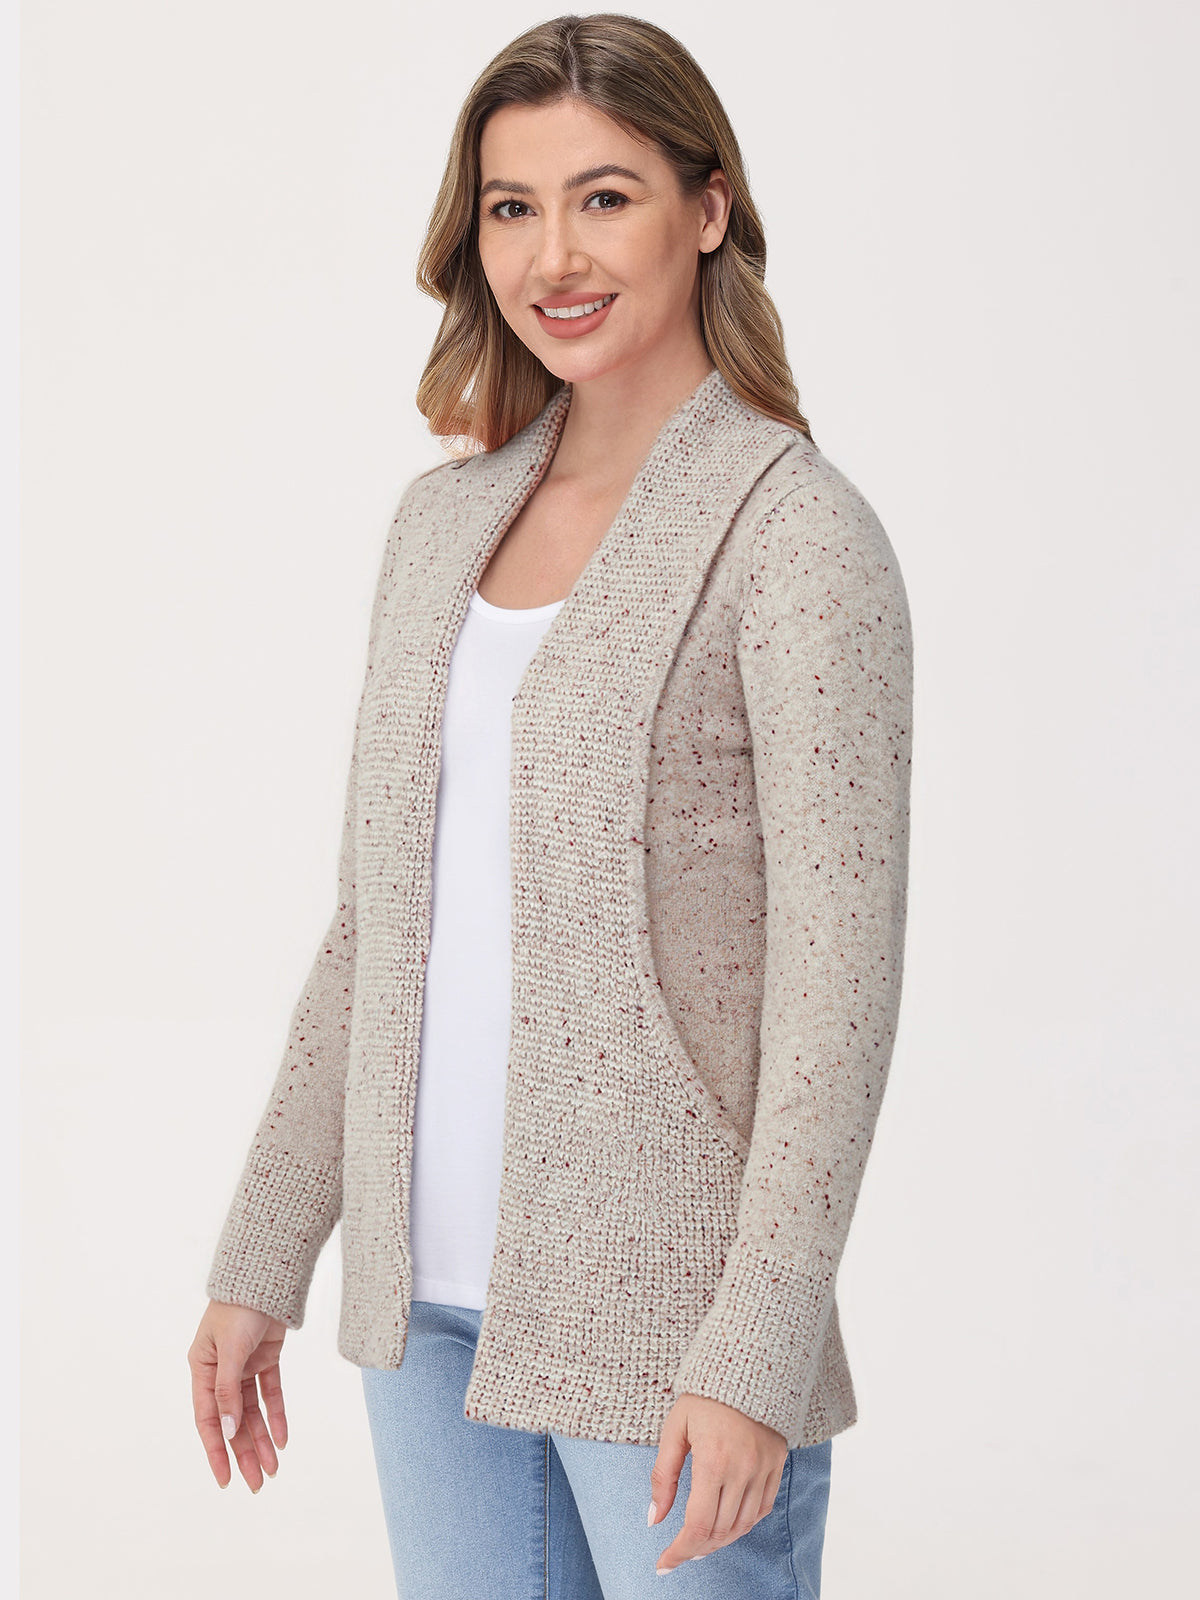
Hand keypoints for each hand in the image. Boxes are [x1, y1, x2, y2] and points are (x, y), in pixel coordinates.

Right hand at [188, 1299, 289, 1490]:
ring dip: (262, 1439)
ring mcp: (244, 1366)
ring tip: (274, 1469)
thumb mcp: (229, 1350)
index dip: (217, 1451)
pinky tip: (284, 1438)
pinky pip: (271, 1394)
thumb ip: (228, 1391)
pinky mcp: (266, 1358)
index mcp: (202, 1369)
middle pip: (233, 1422)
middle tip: (256, 1484)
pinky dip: (277, 1415)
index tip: (225, 1480)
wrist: (266, 1275)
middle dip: (244, 1453)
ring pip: (252, 1412)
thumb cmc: (239, 1308)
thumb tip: (229, 1431)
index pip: (209, 1420)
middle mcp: (221, 1372)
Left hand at [647, 1393, 788, 1574]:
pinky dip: (744, 1524)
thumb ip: (663, 1475)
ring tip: (699, 1544)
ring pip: (743, 1525)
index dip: (679, 1552)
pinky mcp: (777, 1464)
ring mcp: (764, 1468)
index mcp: (714, 1460)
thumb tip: (654, 1519)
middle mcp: (743, 1469)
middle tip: (678, 1554)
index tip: (663, 1565)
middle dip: (696, 1549)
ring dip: (720, 1542)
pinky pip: (763, 1509)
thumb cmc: (704, 1394)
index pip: (698, 1525)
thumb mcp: (675, 1428)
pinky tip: (727, 1526)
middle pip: (721, 1532)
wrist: (747, 1363)